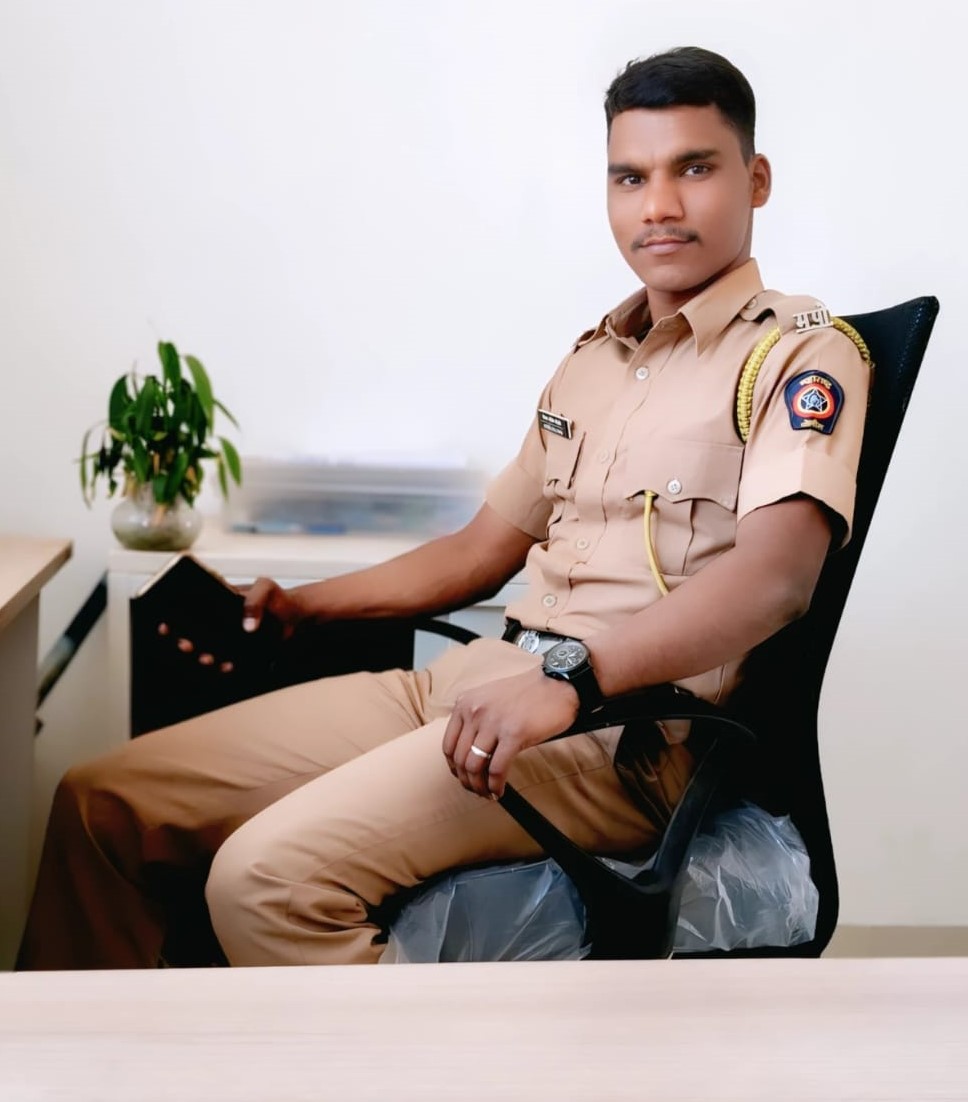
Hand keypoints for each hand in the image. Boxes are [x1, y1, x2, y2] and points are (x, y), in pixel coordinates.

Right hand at [155, 576, 303, 673]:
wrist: (296, 617)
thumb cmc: (278, 598)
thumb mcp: (266, 588)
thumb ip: (255, 600)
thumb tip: (246, 626)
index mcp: (215, 604)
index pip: (184, 613)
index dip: (170, 622)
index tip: (163, 626)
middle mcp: (215, 624)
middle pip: (189, 637)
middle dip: (182, 643)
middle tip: (186, 645)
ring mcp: (225, 641)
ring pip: (203, 654)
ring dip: (200, 659)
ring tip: (207, 659)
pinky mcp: (237, 656)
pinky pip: (223, 665)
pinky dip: (223, 668)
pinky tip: (227, 667)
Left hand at [441, 667, 579, 798]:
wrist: (557, 683)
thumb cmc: (527, 693)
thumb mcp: (490, 698)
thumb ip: (475, 719)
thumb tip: (469, 753)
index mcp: (465, 703)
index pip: (448, 745)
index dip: (454, 768)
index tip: (462, 777)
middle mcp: (474, 712)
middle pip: (460, 759)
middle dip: (467, 781)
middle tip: (477, 790)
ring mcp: (493, 723)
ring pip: (475, 766)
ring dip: (479, 786)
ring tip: (487, 793)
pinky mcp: (514, 735)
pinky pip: (497, 769)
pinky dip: (495, 786)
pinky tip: (500, 792)